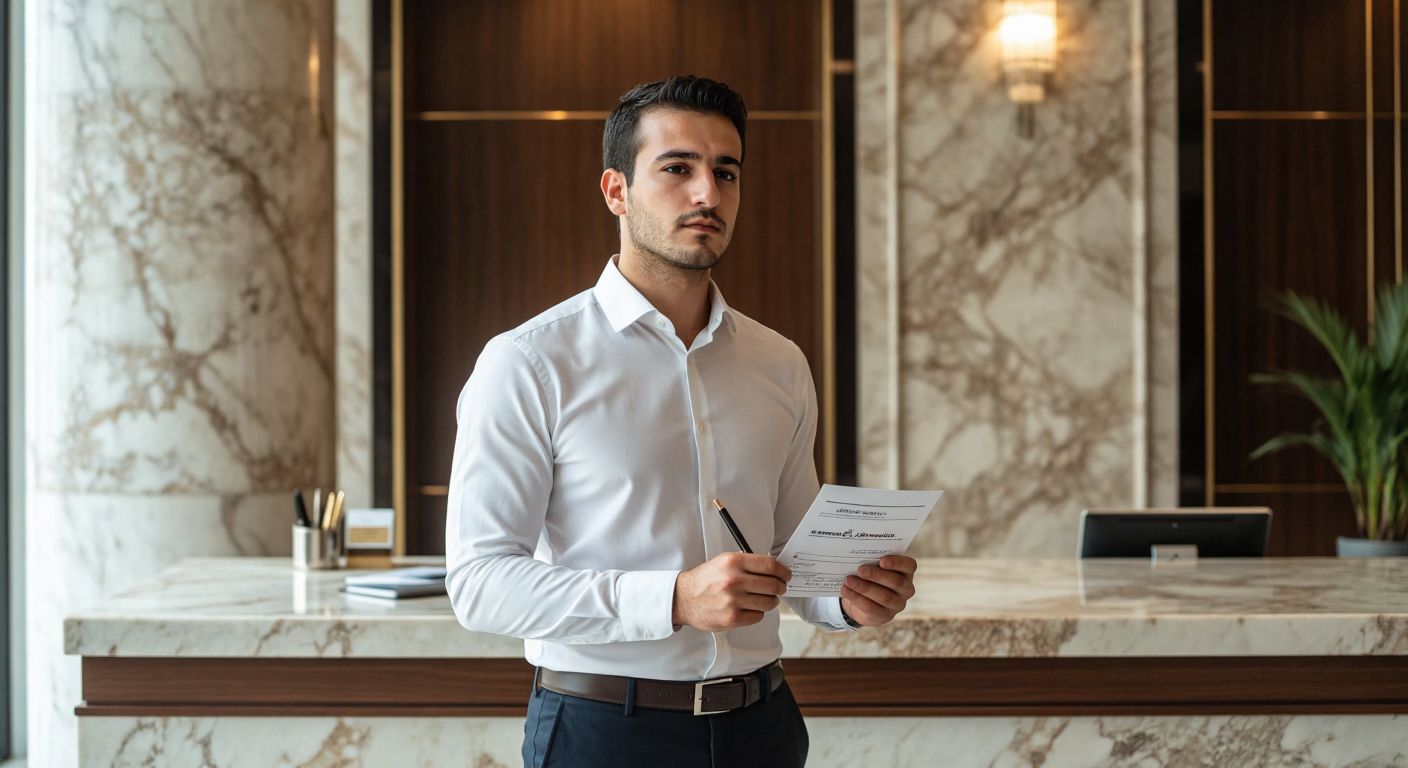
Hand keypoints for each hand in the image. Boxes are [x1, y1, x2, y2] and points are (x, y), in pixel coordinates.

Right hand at [673, 552, 791, 631]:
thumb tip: (774, 568)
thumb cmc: (706, 579)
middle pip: (773, 585)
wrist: (683, 598)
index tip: (786, 575)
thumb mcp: (723, 562)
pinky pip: (758, 616)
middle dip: (781, 587)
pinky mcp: (732, 618)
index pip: (770, 565)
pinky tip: (749, 608)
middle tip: (779, 588)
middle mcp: (733, 580)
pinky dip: (758, 613)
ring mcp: (733, 601)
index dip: (783, 571)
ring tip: (764, 599)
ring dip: (771, 601)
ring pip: (768, 602)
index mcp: (733, 562)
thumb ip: (747, 563)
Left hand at [840, 555, 916, 626]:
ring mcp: (897, 604)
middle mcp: (906, 589)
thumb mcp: (873, 567)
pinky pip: (872, 608)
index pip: (909, 566)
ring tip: (848, 580)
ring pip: (884, 597)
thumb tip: (855, 556)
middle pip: (896, 582)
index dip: (897, 563)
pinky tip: (845, 590)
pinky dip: (857, 598)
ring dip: (864, 588)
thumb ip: (871, 561)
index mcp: (906, 572)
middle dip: (876, 575)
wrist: (864, 601)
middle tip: (860, 570)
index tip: (881, 561)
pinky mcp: (885, 616)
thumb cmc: (871, 577)